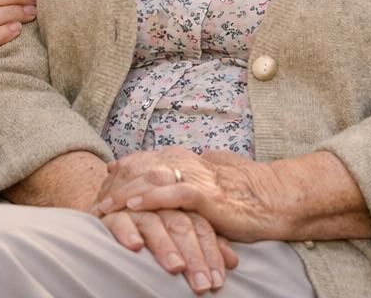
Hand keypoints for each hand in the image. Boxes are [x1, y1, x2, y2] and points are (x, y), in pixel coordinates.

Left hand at [91, 149, 289, 243]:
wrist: (275, 199)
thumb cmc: (245, 196)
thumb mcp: (211, 184)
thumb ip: (189, 178)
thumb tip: (170, 174)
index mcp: (189, 160)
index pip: (147, 160)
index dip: (123, 171)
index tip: (103, 183)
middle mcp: (190, 163)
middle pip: (142, 168)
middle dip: (116, 186)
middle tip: (94, 205)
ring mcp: (198, 177)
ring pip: (152, 178)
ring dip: (124, 194)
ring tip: (103, 209)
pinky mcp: (207, 194)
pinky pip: (173, 194)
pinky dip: (150, 198)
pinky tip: (133, 206)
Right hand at [97, 207, 237, 294]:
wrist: (110, 210)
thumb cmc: (151, 228)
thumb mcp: (181, 235)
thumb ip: (206, 243)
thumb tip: (233, 262)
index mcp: (180, 208)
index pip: (201, 228)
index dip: (211, 254)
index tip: (217, 281)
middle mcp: (161, 206)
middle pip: (182, 227)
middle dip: (194, 257)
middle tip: (202, 284)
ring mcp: (136, 208)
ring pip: (154, 224)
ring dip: (165, 246)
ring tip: (176, 268)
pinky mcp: (111, 213)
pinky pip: (120, 221)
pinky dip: (127, 232)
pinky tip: (135, 247)